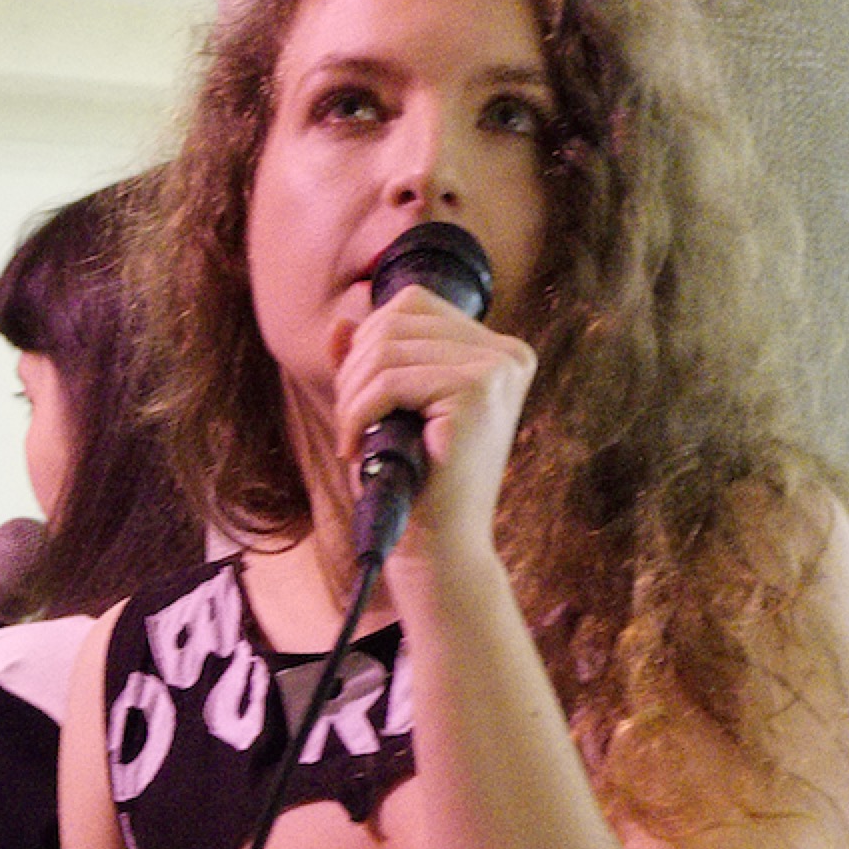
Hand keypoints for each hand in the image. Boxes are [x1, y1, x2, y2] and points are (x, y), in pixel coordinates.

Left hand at [329, 285, 534, 556]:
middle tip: (351, 421)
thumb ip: (368, 362)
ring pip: (387, 347)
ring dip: (352, 394)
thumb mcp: (386, 407)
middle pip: (395, 319)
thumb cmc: (412, 479)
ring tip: (353, 436)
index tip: (359, 397)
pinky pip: (390, 380)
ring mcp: (498, 368)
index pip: (411, 305)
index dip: (367, 344)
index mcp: (495, 350)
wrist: (438, 544)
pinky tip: (355, 446)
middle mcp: (506, 352)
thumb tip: (342, 321)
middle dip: (354, 370)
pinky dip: (358, 412)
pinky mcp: (479, 390)